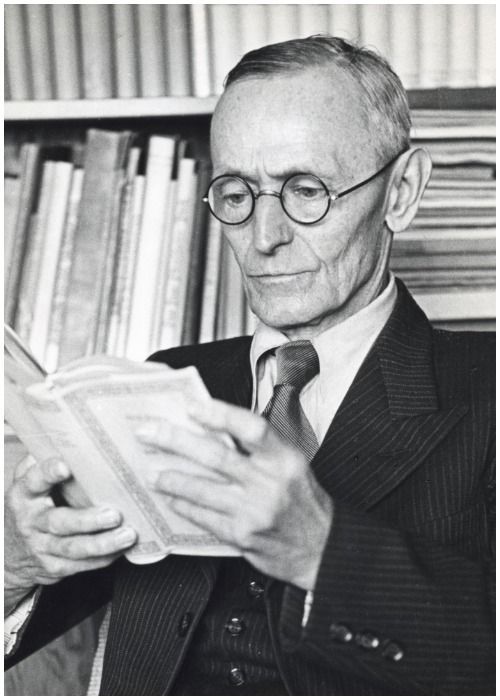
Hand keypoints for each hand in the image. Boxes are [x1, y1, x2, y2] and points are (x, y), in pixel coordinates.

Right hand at [5, 456, 136, 614]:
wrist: (10, 551)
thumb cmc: (32, 505)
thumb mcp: (30, 481)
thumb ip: (43, 460)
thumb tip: (67, 433)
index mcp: (24, 494)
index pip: (34, 481)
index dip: (48, 473)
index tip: (65, 466)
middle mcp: (32, 522)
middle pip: (59, 522)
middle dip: (88, 520)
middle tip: (114, 514)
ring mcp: (42, 547)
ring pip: (73, 548)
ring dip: (103, 543)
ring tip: (128, 534)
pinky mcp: (54, 567)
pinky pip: (81, 565)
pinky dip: (103, 559)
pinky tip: (122, 549)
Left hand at [137, 400, 332, 589]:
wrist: (322, 549)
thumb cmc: (304, 502)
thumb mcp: (291, 466)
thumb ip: (259, 450)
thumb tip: (213, 428)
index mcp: (285, 459)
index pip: (251, 428)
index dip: (220, 414)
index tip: (191, 405)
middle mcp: (270, 483)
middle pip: (216, 456)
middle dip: (176, 441)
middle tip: (149, 432)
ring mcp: (255, 510)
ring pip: (203, 489)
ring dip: (172, 478)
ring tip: (152, 471)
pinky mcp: (243, 536)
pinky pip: (204, 517)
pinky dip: (184, 505)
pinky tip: (171, 498)